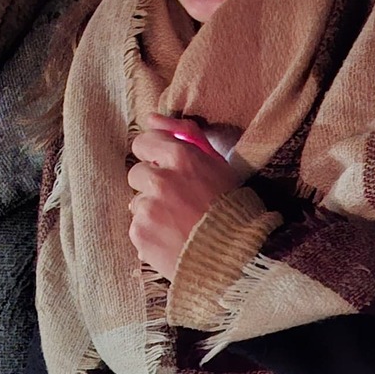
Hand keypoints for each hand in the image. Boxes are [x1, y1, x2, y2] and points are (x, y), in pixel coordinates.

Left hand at [127, 116, 243, 282]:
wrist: (237, 256)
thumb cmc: (232, 207)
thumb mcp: (217, 163)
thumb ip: (185, 135)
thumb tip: (151, 117)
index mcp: (181, 157)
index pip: (144, 143)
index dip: (153, 156)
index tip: (162, 167)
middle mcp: (161, 179)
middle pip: (137, 174)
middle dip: (152, 185)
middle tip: (177, 201)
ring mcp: (148, 208)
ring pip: (137, 202)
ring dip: (152, 210)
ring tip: (179, 223)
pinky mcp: (141, 233)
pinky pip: (136, 226)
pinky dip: (150, 232)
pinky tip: (173, 238)